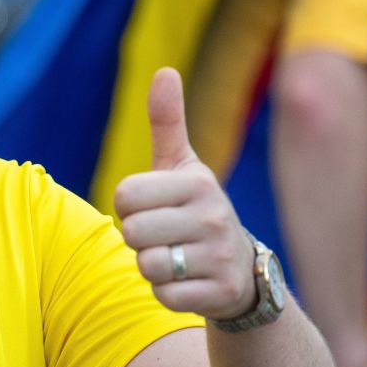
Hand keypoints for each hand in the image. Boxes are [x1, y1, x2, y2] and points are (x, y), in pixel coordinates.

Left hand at [114, 68, 256, 320]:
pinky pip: (162, 295)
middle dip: (137, 238)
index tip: (153, 208)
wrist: (242, 270)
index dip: (128, 206)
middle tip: (162, 236)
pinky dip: (166, 292)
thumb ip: (168, 122)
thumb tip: (164, 71)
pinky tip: (187, 282)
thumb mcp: (183, 167)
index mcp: (198, 183)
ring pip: (146, 265)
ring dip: (150, 266)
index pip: (124, 195)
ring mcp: (219, 256)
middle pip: (131, 233)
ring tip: (175, 257)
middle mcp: (213, 216)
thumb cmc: (196, 210)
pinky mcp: (218, 293)